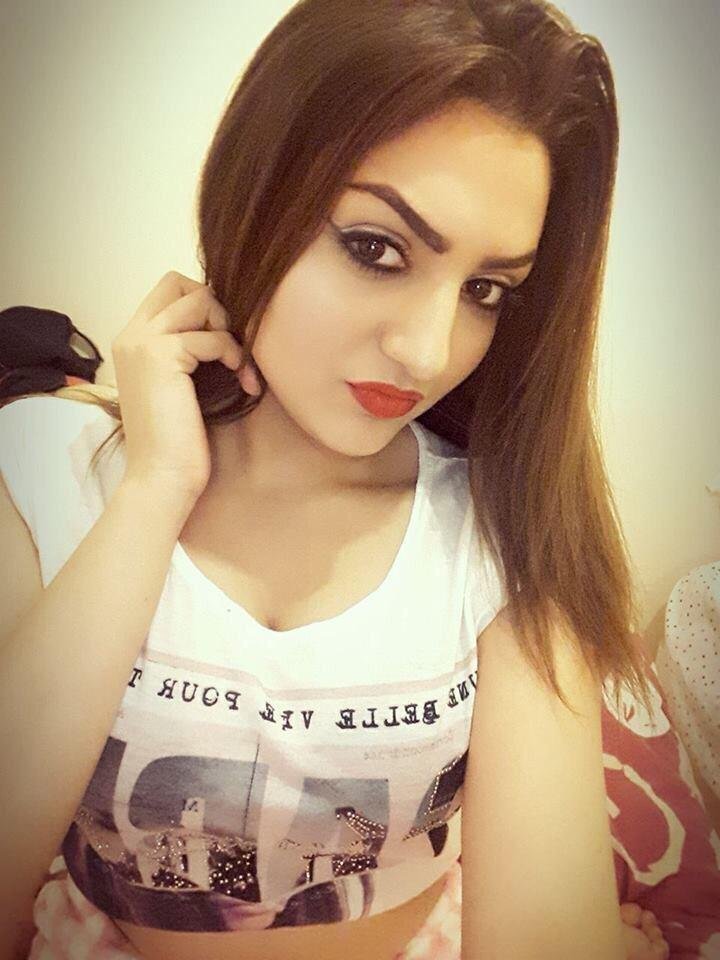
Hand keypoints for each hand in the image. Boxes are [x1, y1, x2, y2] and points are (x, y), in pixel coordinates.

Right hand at [112, 271, 260, 504]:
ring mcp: (143, 342)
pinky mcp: (161, 356)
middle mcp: (132, 334)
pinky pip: (213, 337)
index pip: (170, 288)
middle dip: (217, 308)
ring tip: (240, 367)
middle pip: (181, 282)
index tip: (224, 341)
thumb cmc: (178, 442)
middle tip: (231, 347)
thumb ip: (188, 351)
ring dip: (230, 331)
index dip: (205, 304)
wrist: (162, 478)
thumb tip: (225, 323)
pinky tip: (244, 382)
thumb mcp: (181, 385)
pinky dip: (235, 355)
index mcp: (132, 340)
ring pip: (200, 300)